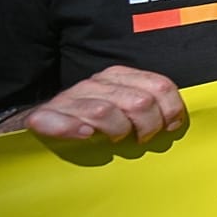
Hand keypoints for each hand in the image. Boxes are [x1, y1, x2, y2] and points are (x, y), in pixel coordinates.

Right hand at [24, 65, 185, 142]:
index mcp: (119, 77)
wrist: (40, 121)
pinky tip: (84, 136)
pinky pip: (62, 120)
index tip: (170, 127)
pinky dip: (74, 129)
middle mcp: (96, 83)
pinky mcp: (45, 115)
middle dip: (148, 125)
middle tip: (142, 138)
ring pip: (106, 111)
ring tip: (117, 140)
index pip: (159, 86)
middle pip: (140, 102)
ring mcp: (70, 98)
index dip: (171, 109)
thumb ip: (148, 107)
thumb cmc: (91, 120)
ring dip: (118, 130)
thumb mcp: (123, 107)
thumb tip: (176, 120)